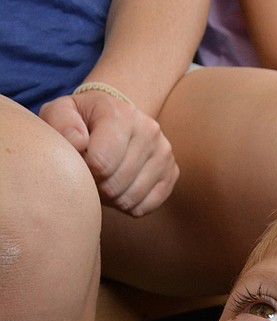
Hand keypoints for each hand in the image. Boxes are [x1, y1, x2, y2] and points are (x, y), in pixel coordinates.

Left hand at [39, 88, 178, 216]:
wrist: (113, 118)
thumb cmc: (81, 120)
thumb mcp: (60, 113)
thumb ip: (60, 123)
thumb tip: (78, 142)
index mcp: (121, 113)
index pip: (100, 164)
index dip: (83, 172)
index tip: (79, 162)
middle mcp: (149, 130)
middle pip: (115, 185)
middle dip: (96, 187)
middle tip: (89, 175)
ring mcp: (164, 153)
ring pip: (130, 200)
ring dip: (111, 198)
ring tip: (103, 180)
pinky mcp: (172, 173)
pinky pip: (144, 208)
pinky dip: (127, 205)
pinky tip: (119, 187)